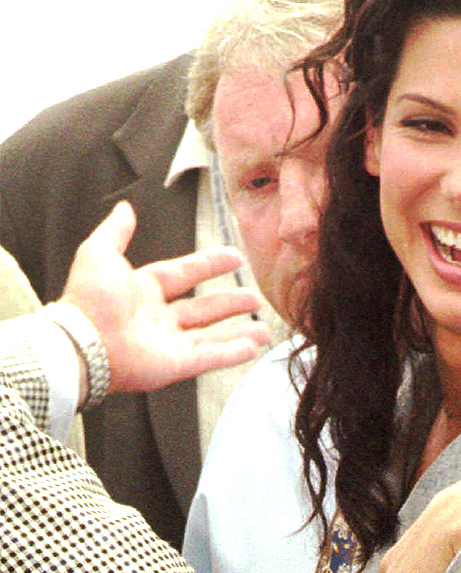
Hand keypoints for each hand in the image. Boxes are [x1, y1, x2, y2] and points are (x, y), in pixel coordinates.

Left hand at [61, 200, 270, 394]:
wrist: (83, 340)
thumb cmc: (88, 299)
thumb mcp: (98, 252)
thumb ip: (115, 231)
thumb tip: (125, 208)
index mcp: (142, 291)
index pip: (184, 274)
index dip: (209, 265)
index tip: (234, 258)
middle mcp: (158, 319)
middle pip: (203, 309)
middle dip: (230, 303)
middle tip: (255, 297)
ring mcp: (169, 344)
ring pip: (212, 337)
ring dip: (239, 333)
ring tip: (264, 330)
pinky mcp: (176, 365)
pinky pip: (210, 357)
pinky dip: (232, 354)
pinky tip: (253, 348)